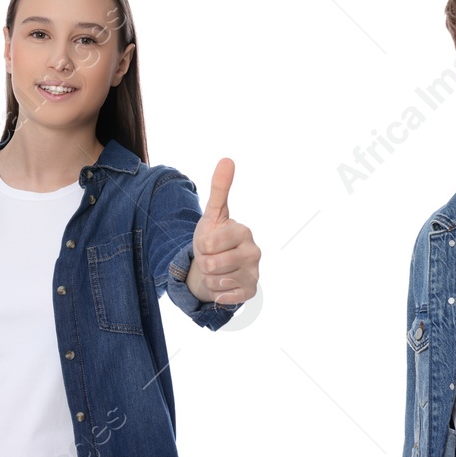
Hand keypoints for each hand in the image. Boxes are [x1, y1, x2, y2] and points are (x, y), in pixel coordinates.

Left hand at [189, 158, 259, 305]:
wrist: (216, 266)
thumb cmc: (214, 238)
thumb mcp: (213, 214)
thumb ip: (219, 189)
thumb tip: (227, 159)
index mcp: (244, 232)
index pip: (208, 244)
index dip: (201, 246)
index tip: (210, 243)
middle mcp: (254, 252)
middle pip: (211, 264)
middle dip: (204, 264)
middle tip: (212, 258)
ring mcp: (254, 273)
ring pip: (216, 281)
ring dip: (210, 279)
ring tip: (217, 270)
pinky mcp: (250, 292)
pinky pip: (224, 298)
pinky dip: (218, 294)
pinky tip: (224, 285)